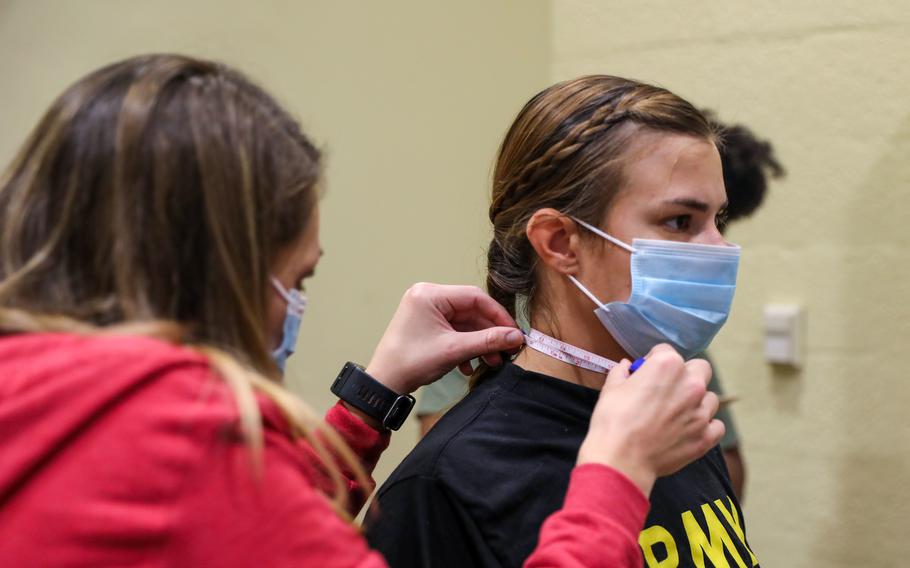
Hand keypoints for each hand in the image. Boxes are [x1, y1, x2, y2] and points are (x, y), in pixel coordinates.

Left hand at [365, 283, 524, 393]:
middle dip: (489, 333)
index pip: (475, 297)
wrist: (384, 383)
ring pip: (464, 323)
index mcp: (430, 294)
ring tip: (491, 362)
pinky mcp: (427, 325)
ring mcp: (426, 311)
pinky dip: (465, 346)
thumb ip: (488, 341)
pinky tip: (469, 366)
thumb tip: (516, 337)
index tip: (514, 333)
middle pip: (471, 311)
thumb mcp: (454, 350)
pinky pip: (454, 330)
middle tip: (506, 351)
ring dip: (479, 343)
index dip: (498, 315)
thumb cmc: (411, 362)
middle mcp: (428, 297)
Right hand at [577, 344, 723, 495]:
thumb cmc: (613, 421)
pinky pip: (716, 425)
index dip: (653, 362)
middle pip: (700, 368)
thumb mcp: (611, 389)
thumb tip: (627, 367)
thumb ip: (622, 372)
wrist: (621, 459)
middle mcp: (690, 384)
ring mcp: (701, 411)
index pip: (666, 351)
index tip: (646, 374)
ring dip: (697, 401)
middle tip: (668, 390)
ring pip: (710, 398)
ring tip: (677, 414)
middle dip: (686, 374)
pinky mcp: (705, 436)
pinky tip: (689, 430)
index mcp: (667, 366)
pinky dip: (706, 426)